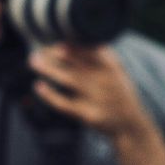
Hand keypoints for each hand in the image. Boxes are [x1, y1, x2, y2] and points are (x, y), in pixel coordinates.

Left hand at [27, 44, 148, 139]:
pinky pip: (65, 104)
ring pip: (68, 79)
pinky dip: (51, 95)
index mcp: (111, 66)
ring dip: (49, 69)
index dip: (69, 45)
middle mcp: (104, 80)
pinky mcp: (88, 115)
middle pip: (75, 63)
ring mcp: (96, 98)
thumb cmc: (118, 94)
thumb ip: (100, 56)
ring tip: (33, 60)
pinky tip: (38, 85)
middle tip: (37, 48)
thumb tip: (73, 39)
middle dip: (54, 54)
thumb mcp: (117, 71)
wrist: (130, 125)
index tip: (53, 42)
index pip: (87, 50)